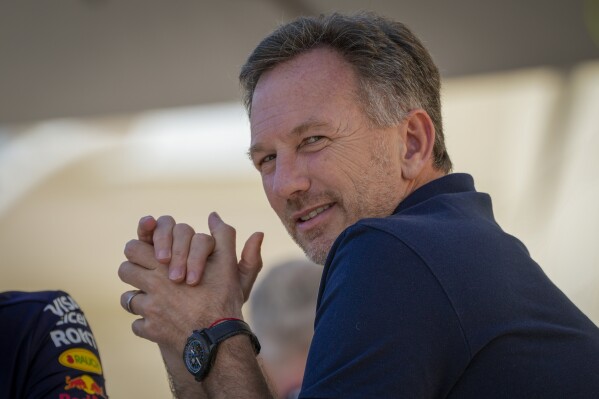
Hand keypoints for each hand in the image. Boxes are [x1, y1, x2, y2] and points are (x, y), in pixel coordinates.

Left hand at [120, 212, 255, 343]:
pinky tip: (159, 322)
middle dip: (133, 269)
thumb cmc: (223, 297)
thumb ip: (223, 236)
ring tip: (152, 299)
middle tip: (146, 274)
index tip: (153, 256)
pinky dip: (145, 324)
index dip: (140, 249)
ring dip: (136, 298)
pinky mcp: (151, 331)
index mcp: (165, 264)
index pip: (134, 247)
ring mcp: (149, 309)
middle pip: (125, 270)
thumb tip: (214, 215)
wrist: (218, 338)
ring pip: (127, 299)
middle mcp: (153, 285)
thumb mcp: (228, 263)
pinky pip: (137, 325)